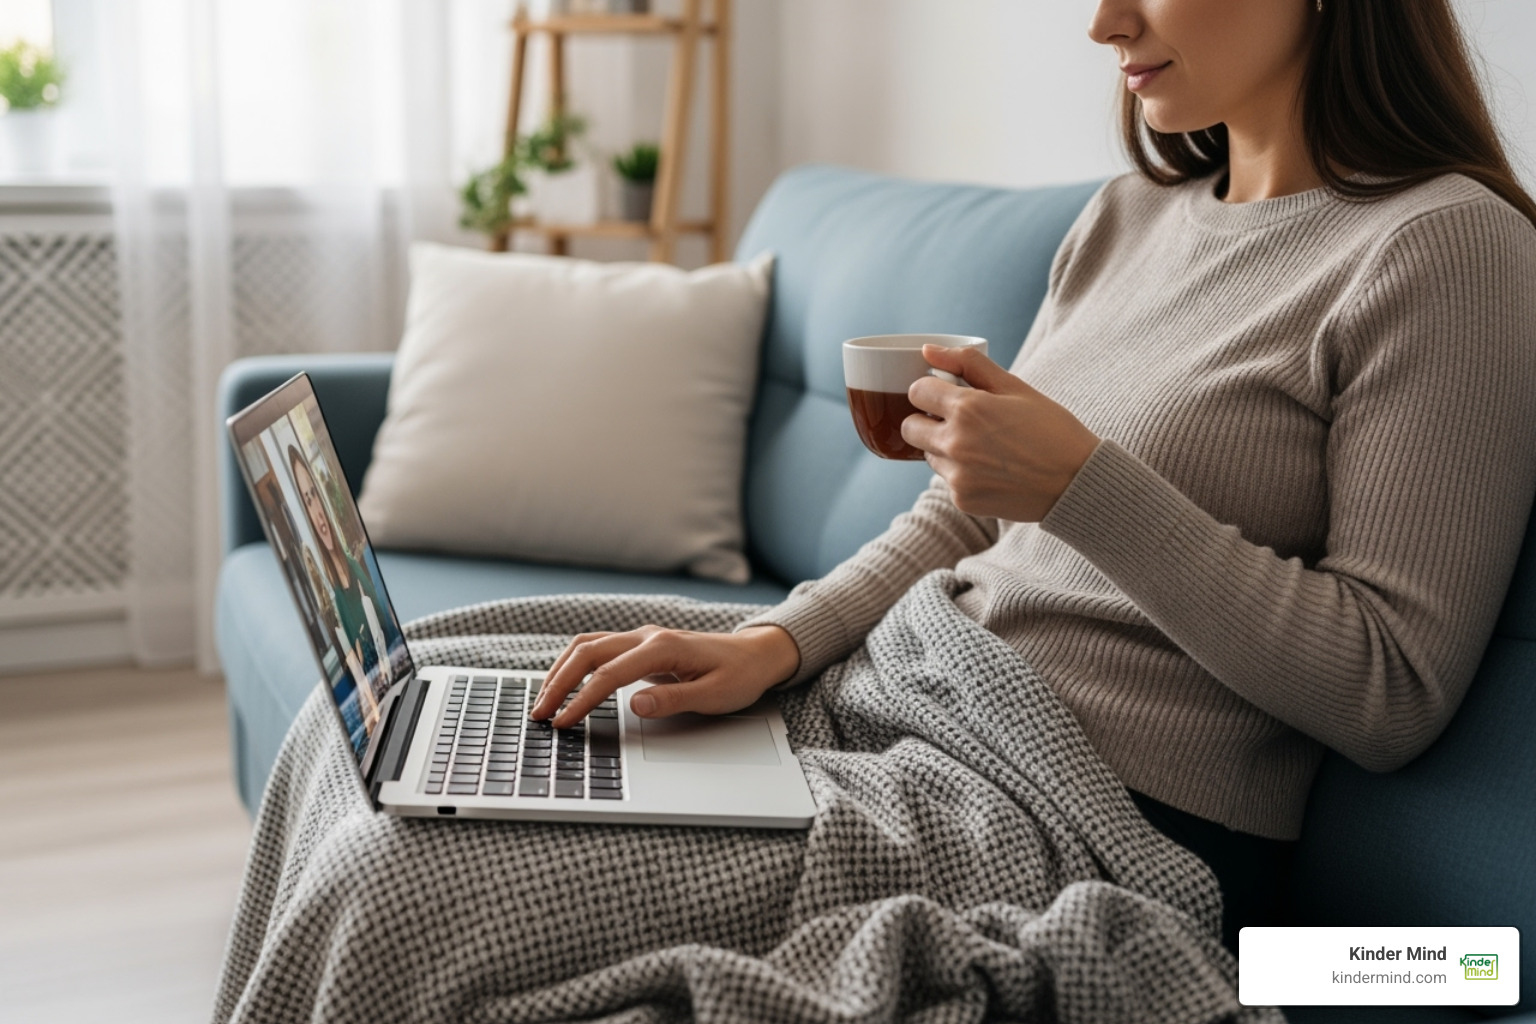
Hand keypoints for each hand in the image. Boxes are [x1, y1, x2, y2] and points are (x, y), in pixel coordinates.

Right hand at [531, 625, 800, 726]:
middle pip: (587, 653)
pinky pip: (598, 647)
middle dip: (558, 683)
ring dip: (561, 670)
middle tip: (539, 714)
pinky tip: (564, 682)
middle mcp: (646, 637)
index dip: (581, 701)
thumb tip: (634, 705)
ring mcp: (641, 637)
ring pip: (588, 645)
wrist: (756, 654)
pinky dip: (574, 663)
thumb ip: (673, 700)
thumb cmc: (738, 676)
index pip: (608, 675)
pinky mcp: (641, 644)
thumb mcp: (714, 695)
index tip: (563, 723)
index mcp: (662, 648)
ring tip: (544, 700)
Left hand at [901, 344, 1100, 521]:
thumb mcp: (1014, 387)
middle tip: (958, 421)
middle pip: (910, 427)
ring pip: (928, 455)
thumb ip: (968, 364)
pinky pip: (947, 479)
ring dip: (944, 447)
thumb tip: (927, 351)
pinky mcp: (962, 499)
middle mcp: (955, 443)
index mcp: (967, 408)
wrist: (1076, 481)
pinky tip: (992, 469)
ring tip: (983, 447)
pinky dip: (961, 473)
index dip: (930, 389)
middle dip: (926, 419)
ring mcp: (957, 475)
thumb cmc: (1050, 428)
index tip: (947, 394)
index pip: (917, 391)